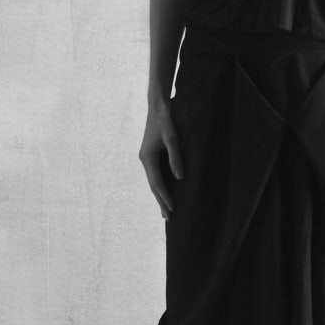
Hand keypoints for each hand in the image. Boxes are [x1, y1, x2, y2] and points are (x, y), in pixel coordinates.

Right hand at [138, 99, 184, 218]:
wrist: (157, 105)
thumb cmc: (165, 120)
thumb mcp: (172, 137)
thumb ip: (175, 157)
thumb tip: (179, 177)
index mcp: (148, 158)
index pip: (157, 183)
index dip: (165, 197)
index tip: (173, 209)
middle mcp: (145, 160)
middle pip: (153, 186)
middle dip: (161, 201)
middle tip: (168, 218)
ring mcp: (146, 158)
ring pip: (153, 181)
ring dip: (159, 196)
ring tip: (165, 211)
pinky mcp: (150, 155)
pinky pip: (155, 175)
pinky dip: (159, 186)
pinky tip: (164, 192)